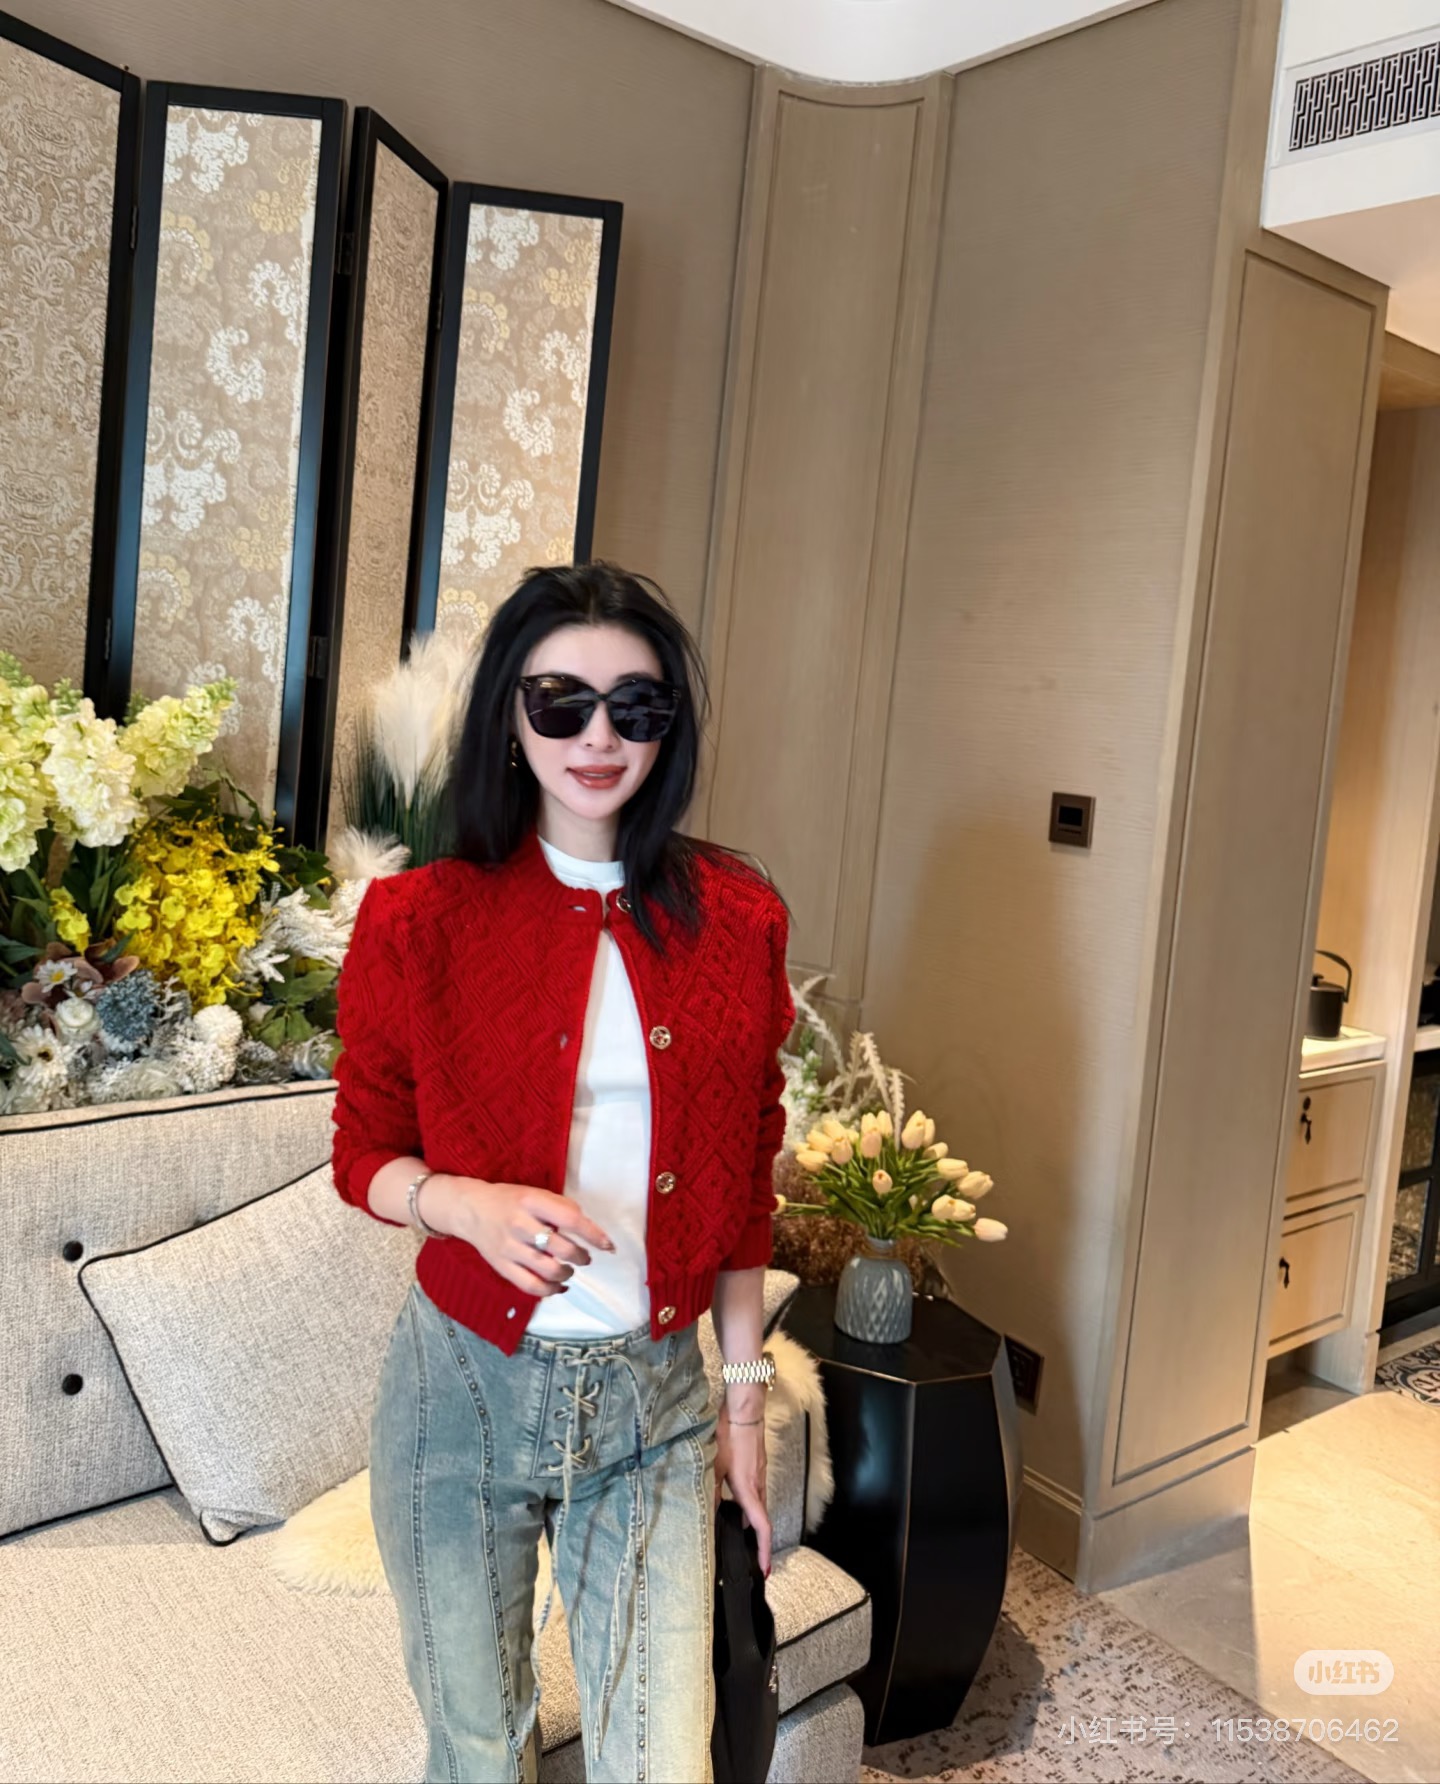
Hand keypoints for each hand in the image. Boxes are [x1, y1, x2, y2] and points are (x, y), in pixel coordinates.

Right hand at [432, 1175, 613, 1297]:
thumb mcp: (536, 1193)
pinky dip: (550, 1291)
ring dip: (567, 1273)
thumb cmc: (510, 1200)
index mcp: (532, 1202)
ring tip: (570, 1269)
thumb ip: (560, 1208)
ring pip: (548, 1270)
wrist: (471, 1209)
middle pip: (561, 1249)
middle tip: (585, 1257)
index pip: (570, 1220)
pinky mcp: (502, 1266)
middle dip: (581, 1257)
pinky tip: (559, 1287)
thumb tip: (587, 1229)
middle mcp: (520, 1224)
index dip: (593, 1234)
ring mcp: (510, 1248)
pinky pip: (530, 1286)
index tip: (607, 1245)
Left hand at [715, 1389, 770, 1576]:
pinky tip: (733, 1501)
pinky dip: (748, 1504)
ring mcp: (759, 1474)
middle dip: (756, 1542)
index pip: (761, 1527)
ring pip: (758, 1505)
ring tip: (735, 1532)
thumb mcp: (713, 1464)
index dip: (762, 1550)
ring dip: (750, 1521)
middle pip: (761, 1520)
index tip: (764, 1569)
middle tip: (746, 1557)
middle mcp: (758, 1485)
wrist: (744, 1409)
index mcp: (748, 1489)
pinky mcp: (757, 1466)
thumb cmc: (729, 1433)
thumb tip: (708, 1513)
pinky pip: (755, 1492)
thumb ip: (711, 1490)